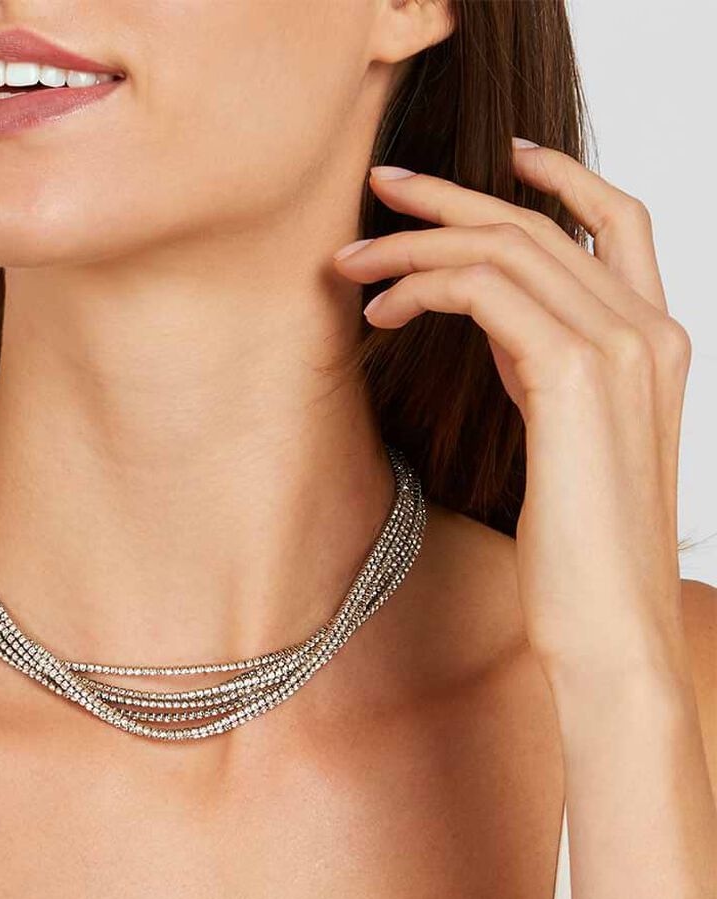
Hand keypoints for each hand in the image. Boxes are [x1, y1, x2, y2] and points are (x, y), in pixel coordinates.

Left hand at [332, 141, 692, 689]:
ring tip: (353, 263)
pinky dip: (422, 286)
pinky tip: (380, 313)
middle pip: (538, 223)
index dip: (557, 176)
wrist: (609, 628)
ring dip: (415, 244)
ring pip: (503, 248)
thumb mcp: (568, 437)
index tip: (495, 157)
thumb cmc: (580, 548)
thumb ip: (548, 366)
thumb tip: (499, 320)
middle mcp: (650, 330)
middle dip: (449, 197)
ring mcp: (621, 348)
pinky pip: (483, 290)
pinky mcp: (574, 377)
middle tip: (379, 185)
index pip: (616, 222)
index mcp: (657, 341)